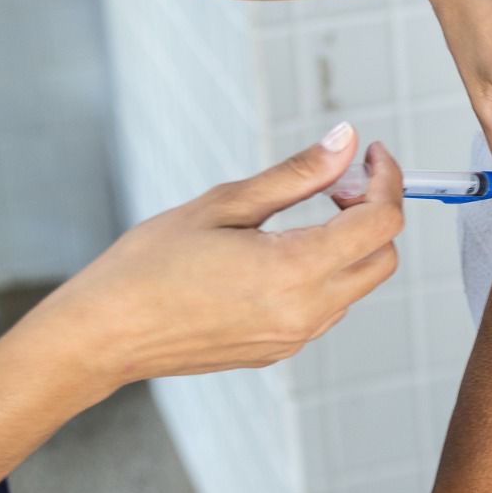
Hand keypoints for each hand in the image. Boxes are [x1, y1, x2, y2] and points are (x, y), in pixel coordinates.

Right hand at [25, 124, 403, 395]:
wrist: (104, 333)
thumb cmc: (149, 265)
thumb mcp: (225, 204)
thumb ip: (296, 174)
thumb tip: (345, 141)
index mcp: (294, 270)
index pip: (381, 223)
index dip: (387, 180)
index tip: (369, 155)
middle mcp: (305, 312)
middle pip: (383, 257)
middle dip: (375, 212)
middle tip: (338, 181)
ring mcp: (294, 338)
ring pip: (359, 285)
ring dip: (351, 244)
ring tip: (308, 211)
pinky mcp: (279, 351)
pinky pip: (328, 307)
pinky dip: (327, 272)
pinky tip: (284, 250)